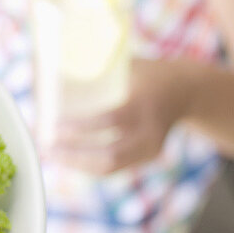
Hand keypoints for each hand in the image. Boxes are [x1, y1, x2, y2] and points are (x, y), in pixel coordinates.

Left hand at [51, 57, 193, 174]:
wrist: (187, 90)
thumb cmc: (148, 72)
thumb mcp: (129, 65)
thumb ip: (100, 68)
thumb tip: (54, 66)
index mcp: (144, 103)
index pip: (110, 120)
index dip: (80, 127)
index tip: (53, 126)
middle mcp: (150, 130)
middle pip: (109, 154)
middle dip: (73, 154)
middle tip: (46, 146)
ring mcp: (151, 148)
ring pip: (111, 166)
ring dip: (78, 164)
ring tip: (52, 155)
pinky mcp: (149, 156)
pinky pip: (116, 167)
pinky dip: (90, 164)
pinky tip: (69, 158)